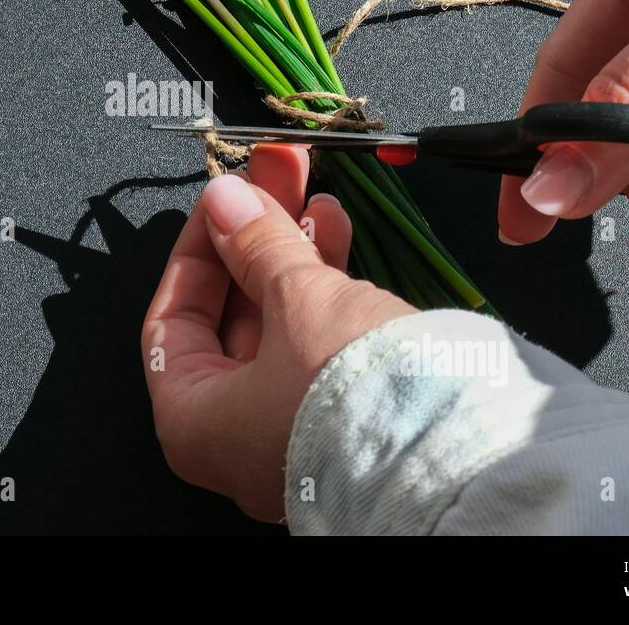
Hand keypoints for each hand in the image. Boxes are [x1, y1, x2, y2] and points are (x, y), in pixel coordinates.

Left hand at [142, 144, 414, 521]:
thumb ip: (256, 241)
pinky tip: (339, 232)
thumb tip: (226, 198)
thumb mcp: (296, 298)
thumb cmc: (353, 394)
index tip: (220, 201)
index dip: (197, 249)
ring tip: (314, 195)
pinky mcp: (345, 421)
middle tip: (273, 178)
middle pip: (232, 316)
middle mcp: (236, 440)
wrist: (456, 449)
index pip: (172, 321)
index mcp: (194, 425)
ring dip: (294, 253)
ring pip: (281, 325)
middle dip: (255, 239)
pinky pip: (319, 343)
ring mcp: (292, 435)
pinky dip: (325, 288)